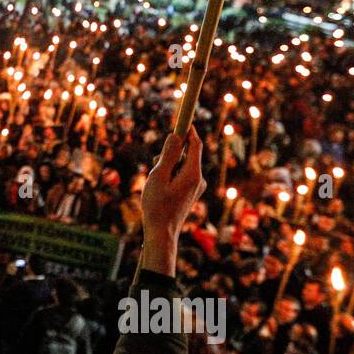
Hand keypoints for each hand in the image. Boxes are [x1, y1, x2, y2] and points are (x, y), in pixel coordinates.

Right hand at [139, 128, 205, 275]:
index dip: (189, 130)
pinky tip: (160, 189)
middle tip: (155, 165)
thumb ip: (167, 156)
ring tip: (155, 184)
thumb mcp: (158, 177)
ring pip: (183, 166)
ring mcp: (196, 188)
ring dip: (169, 167)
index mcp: (193, 173)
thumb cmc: (157, 206)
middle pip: (187, 155)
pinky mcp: (191, 194)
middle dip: (171, 153)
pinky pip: (182, 176)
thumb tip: (176, 136)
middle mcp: (199, 179)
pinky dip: (171, 176)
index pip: (195, 144)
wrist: (162, 234)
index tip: (182, 119)